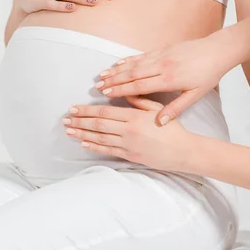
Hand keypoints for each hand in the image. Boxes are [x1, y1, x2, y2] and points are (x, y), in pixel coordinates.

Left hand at [64, 96, 195, 171]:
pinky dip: (94, 147)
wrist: (184, 151)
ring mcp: (128, 144)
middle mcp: (128, 130)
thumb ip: (138, 100)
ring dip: (82, 134)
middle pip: (98, 124)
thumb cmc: (172, 128)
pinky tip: (83, 143)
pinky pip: (108, 150)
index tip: (73, 108)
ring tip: (69, 131)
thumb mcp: (156, 109)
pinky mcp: (130, 156)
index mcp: (134, 116)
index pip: (104, 112)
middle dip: (79, 121)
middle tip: (65, 119)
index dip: (86, 110)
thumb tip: (122, 93)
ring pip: (99, 138)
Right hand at [95, 34, 237, 124]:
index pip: (140, 86)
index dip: (121, 90)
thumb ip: (176, 108)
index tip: (107, 94)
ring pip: (134, 64)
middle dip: (113, 80)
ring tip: (102, 75)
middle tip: (98, 86)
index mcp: (169, 80)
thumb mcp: (195, 95)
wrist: (218, 50)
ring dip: (117, 70)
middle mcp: (162, 66)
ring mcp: (161, 56)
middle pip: (132, 74)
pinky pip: (141, 55)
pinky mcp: (162, 49)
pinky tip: (118, 63)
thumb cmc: (209, 74)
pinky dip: (128, 60)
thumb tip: (159, 123)